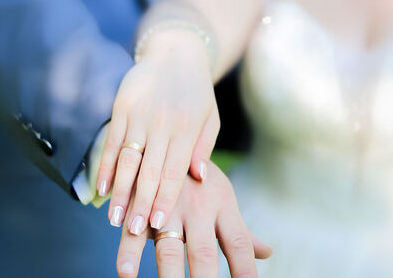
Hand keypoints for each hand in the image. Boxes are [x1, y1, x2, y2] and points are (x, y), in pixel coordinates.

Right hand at [97, 30, 219, 234]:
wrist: (175, 53)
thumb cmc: (196, 90)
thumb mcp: (210, 116)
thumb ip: (203, 147)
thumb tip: (198, 178)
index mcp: (186, 128)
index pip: (174, 172)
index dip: (165, 200)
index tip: (158, 226)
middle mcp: (162, 123)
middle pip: (148, 171)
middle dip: (140, 204)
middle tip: (133, 232)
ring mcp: (139, 113)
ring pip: (127, 159)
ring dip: (120, 191)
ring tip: (114, 218)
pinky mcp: (122, 105)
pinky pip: (112, 140)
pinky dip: (106, 165)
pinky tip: (102, 187)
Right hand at [115, 161, 272, 276]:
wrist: (169, 130)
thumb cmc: (200, 176)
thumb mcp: (223, 195)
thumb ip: (240, 229)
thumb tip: (267, 253)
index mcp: (221, 203)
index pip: (238, 244)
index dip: (246, 272)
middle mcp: (197, 206)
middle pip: (203, 251)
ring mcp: (168, 204)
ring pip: (168, 244)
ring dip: (168, 273)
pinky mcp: (141, 200)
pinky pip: (132, 229)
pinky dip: (128, 251)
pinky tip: (125, 273)